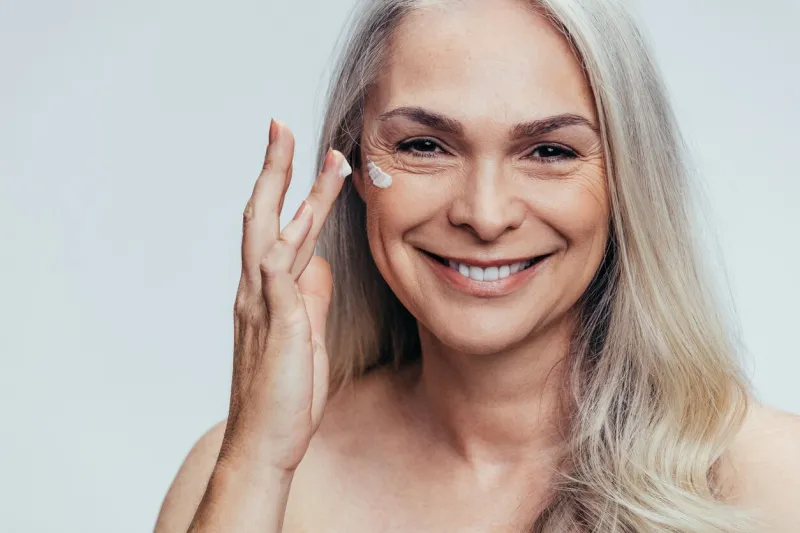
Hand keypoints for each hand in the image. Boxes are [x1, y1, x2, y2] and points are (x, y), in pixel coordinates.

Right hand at [221, 119, 348, 472]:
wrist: (264, 445)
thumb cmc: (284, 395)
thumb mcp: (305, 337)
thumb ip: (309, 299)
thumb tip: (319, 266)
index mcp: (266, 293)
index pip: (274, 227)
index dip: (287, 188)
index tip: (303, 154)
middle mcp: (256, 292)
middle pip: (262, 217)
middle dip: (275, 169)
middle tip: (283, 127)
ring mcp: (262, 308)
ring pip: (273, 236)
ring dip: (297, 193)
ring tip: (321, 157)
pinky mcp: (275, 328)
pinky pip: (279, 277)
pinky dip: (290, 244)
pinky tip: (306, 217)